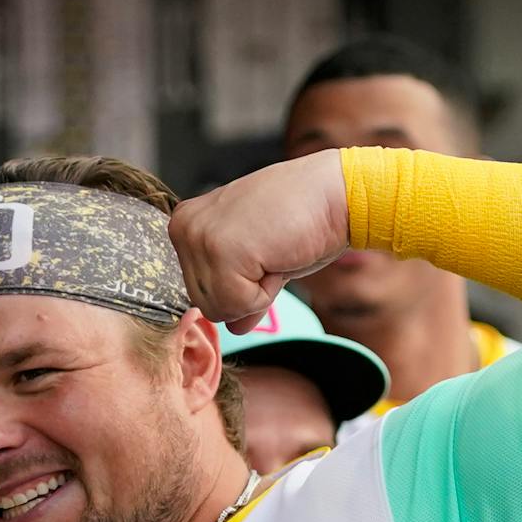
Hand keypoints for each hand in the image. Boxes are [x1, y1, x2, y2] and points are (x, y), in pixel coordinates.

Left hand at [168, 152, 348, 330]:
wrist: (336, 192)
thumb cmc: (304, 217)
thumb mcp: (261, 261)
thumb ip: (239, 293)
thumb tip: (234, 329)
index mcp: (188, 224)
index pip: (199, 291)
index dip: (240, 284)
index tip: (262, 250)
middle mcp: (185, 228)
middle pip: (204, 303)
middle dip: (245, 290)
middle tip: (270, 251)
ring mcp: (199, 238)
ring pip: (217, 308)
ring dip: (256, 291)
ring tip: (273, 251)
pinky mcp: (220, 251)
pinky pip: (237, 305)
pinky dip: (265, 292)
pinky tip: (276, 255)